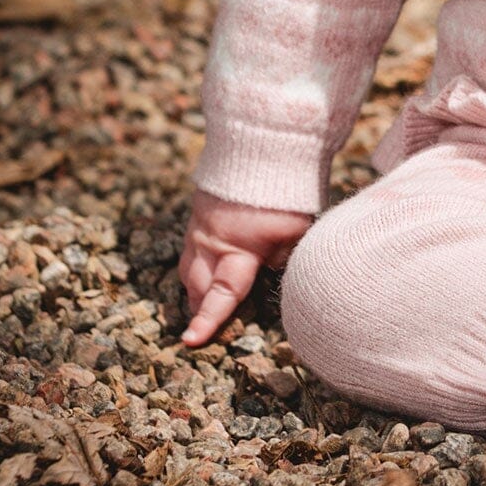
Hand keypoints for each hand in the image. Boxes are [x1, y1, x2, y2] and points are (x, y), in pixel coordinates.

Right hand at [178, 188, 312, 347]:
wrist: (262, 143)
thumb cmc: (285, 189)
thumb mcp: (295, 229)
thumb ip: (282, 257)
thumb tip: (271, 272)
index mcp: (237, 249)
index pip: (222, 294)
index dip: (209, 320)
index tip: (190, 341)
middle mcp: (211, 241)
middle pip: (197, 285)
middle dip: (198, 308)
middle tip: (199, 330)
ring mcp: (201, 225)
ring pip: (190, 267)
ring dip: (195, 286)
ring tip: (202, 303)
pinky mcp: (200, 210)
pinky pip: (192, 245)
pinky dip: (197, 261)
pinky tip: (209, 263)